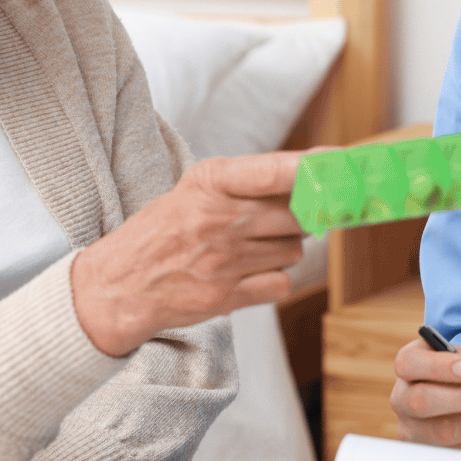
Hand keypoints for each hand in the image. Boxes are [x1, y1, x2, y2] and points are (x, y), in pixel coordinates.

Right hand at [71, 151, 304, 355]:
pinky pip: (281, 284)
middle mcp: (219, 219)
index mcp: (209, 183)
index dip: (313, 169)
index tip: (342, 164)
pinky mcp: (226, 296)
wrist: (118, 285)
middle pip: (298, 214)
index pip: (273, 170)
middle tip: (289, 217)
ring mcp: (224, 260)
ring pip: (294, 251)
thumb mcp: (195, 191)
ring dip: (285, 249)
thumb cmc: (163, 231)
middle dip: (304, 216)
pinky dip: (274, 280)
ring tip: (252, 247)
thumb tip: (312, 182)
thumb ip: (247, 185)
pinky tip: (249, 273)